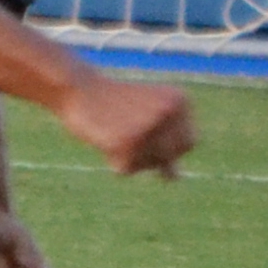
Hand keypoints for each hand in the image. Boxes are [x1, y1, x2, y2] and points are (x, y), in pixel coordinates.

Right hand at [56, 65, 196, 176]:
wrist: (78, 89)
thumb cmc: (115, 103)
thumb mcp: (149, 116)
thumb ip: (166, 144)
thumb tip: (177, 178)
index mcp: (179, 101)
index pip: (188, 144)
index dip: (166, 146)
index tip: (145, 131)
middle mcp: (168, 112)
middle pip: (171, 157)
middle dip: (151, 154)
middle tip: (130, 135)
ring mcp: (148, 127)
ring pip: (149, 166)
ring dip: (131, 158)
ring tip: (115, 132)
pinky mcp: (125, 142)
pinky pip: (126, 170)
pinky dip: (114, 161)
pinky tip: (105, 138)